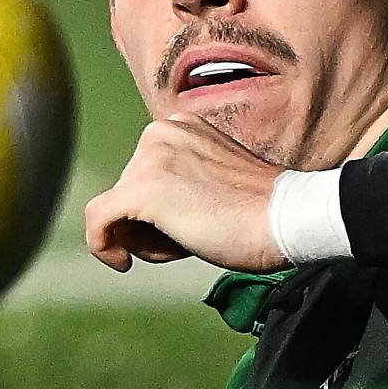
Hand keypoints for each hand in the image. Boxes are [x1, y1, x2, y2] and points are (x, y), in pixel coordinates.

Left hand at [85, 112, 287, 273]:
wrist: (289, 219)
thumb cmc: (260, 213)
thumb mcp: (213, 181)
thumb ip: (177, 184)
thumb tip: (135, 213)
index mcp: (179, 125)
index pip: (145, 175)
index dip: (160, 212)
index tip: (192, 225)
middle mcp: (160, 132)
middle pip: (127, 192)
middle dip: (152, 225)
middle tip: (198, 235)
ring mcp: (150, 158)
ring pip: (118, 212)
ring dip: (147, 239)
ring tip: (192, 240)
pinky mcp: (142, 189)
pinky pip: (97, 222)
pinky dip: (102, 247)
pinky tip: (121, 263)